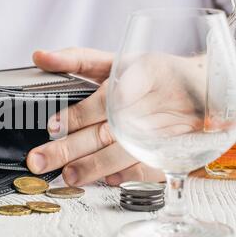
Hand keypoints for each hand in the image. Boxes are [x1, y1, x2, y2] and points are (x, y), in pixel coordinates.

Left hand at [26, 48, 164, 185]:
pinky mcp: (169, 150)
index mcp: (136, 76)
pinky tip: (107, 179)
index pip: (103, 100)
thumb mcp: (113, 60)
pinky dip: (128, 175)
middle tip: (40, 160)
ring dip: (95, 166)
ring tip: (68, 176)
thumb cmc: (147, 75)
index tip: (53, 126)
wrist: (195, 89)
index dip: (77, 114)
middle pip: (105, 131)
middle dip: (70, 148)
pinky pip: (150, 167)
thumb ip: (76, 59)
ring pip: (124, 153)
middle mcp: (148, 106)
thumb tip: (39, 56)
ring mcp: (160, 132)